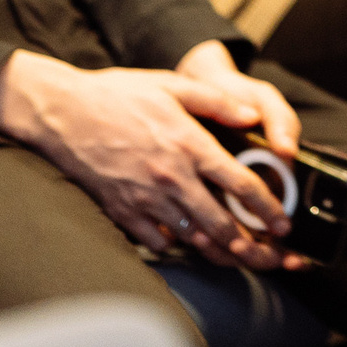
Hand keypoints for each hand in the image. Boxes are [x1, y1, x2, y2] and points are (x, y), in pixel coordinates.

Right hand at [0, 49, 305, 271]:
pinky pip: (155, 241)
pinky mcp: (122, 212)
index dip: (268, 208)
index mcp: (188, 144)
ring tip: (240, 260)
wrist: (62, 112)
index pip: (240, 184)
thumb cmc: (116, 95)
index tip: (283, 223)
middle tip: (271, 258)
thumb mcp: (171, 85)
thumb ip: (216, 102)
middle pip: (221, 224)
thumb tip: (250, 117)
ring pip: (192, 238)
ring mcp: (145, 199)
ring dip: (219, 252)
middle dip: (252, 246)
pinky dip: (174, 246)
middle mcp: (171, 177)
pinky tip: (187, 244)